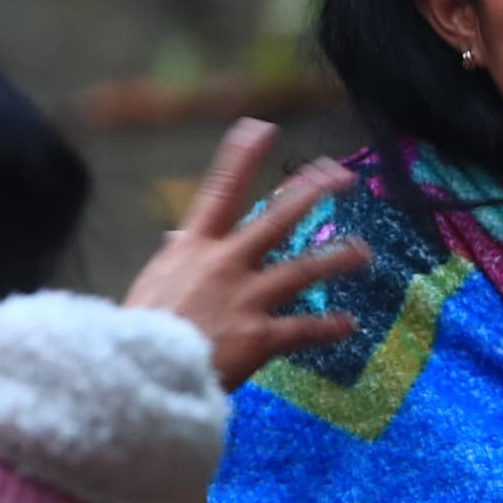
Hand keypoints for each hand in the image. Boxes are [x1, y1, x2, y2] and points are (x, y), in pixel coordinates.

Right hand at [125, 118, 368, 388]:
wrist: (139, 373)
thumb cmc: (139, 331)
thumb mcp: (152, 284)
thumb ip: (174, 260)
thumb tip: (176, 240)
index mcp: (192, 248)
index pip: (219, 191)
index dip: (241, 157)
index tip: (263, 129)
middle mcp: (225, 263)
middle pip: (277, 218)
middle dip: (312, 192)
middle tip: (341, 175)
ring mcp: (246, 298)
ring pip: (304, 270)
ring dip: (338, 258)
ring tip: (363, 251)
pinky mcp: (261, 336)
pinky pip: (304, 329)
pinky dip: (329, 327)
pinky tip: (350, 324)